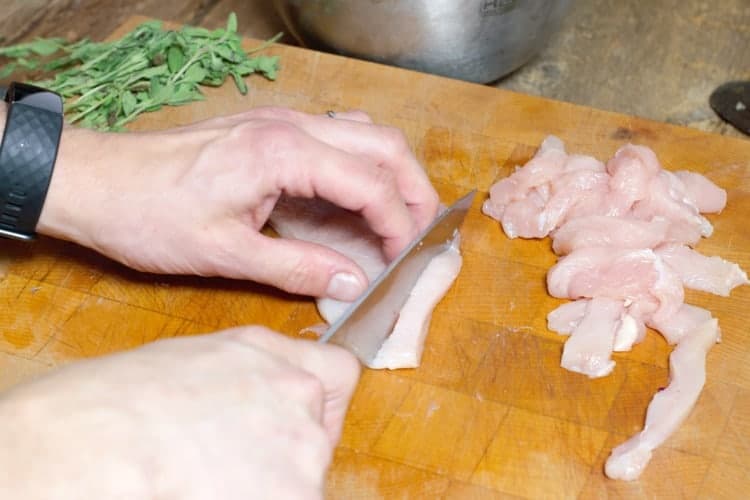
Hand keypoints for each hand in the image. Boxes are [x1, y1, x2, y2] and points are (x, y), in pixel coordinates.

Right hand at [0, 326, 359, 498]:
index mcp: (264, 351)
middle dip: (284, 451)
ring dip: (272, 485)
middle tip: (232, 464)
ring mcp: (301, 445)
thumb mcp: (181, 364)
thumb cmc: (107, 407)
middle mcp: (295, 391)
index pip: (336, 372)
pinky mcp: (296, 494)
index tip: (299, 420)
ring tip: (210, 483)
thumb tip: (236, 406)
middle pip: (316, 432)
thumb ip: (234, 378)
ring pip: (304, 477)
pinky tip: (212, 495)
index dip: (318, 401)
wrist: (94, 448)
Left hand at [36, 107, 439, 300]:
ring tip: (399, 216)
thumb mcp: (226, 254)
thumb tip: (353, 282)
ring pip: (364, 133)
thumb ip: (298, 267)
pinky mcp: (268, 129)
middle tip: (421, 233)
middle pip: (383, 144)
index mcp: (283, 154)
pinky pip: (336, 135)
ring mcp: (280, 121)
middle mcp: (290, 126)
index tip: (403, 260)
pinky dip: (361, 163)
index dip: (397, 225)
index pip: (369, 184)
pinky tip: (355, 195)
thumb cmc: (149, 216)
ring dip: (391, 171)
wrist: (95, 181)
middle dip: (413, 189)